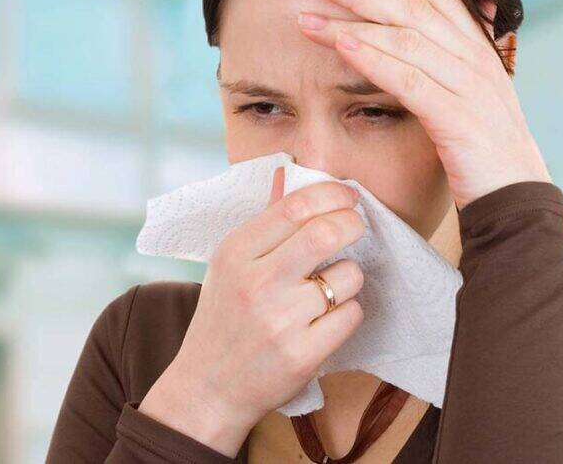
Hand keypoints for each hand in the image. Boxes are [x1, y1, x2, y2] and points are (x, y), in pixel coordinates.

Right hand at [139, 167, 367, 456]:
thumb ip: (264, 223)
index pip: (294, 207)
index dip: (331, 194)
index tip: (346, 198)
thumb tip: (289, 173)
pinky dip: (346, 313)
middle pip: (326, 233)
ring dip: (348, 277)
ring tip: (328, 288)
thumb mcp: (229, 266)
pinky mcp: (301, 355)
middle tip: (355, 227)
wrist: (207, 388)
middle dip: (352, 224)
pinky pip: (351, 315)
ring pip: (347, 276)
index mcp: (234, 253)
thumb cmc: (223, 319)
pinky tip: (325, 320)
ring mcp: (279, 321)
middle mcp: (255, 283)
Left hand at [297, 0, 551, 209]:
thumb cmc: (484, 154)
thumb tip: (441, 39)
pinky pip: (408, 80)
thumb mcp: (472, 101)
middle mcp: (477, 61)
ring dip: (353, 22)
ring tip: (310, 16)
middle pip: (414, 9)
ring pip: (406, 39)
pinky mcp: (457, 119)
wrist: (517, 202)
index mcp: (479, 53)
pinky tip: (342, 46)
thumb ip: (455, 68)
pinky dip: (373, 59)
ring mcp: (469, 88)